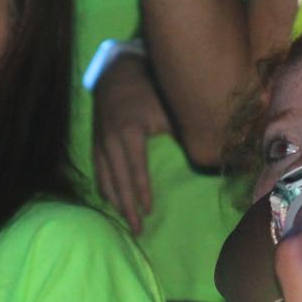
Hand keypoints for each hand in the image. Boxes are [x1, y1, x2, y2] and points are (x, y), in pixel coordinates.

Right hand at [92, 52, 169, 234]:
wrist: (118, 71)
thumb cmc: (151, 90)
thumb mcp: (168, 107)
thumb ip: (182, 131)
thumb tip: (206, 153)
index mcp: (129, 132)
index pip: (136, 169)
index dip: (142, 192)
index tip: (149, 211)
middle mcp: (110, 139)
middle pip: (118, 179)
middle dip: (127, 206)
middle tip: (137, 230)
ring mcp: (99, 141)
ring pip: (105, 177)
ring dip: (115, 201)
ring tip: (125, 221)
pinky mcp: (95, 141)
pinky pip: (97, 169)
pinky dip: (104, 187)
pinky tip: (111, 200)